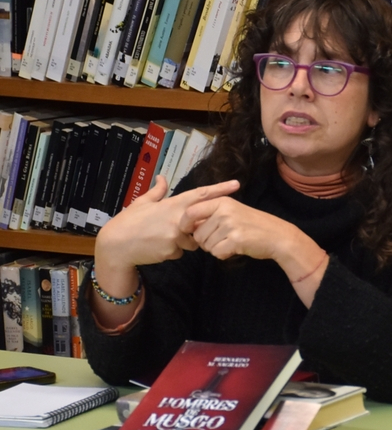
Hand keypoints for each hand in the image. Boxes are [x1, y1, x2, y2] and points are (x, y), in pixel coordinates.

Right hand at [95, 176, 240, 268]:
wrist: (116, 246)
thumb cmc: (128, 222)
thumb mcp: (141, 203)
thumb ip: (157, 191)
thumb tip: (162, 177)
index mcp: (172, 205)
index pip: (201, 194)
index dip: (219, 189)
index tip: (236, 185)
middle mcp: (178, 219)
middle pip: (201, 222)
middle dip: (196, 225)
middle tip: (174, 226)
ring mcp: (176, 237)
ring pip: (192, 240)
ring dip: (182, 240)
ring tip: (160, 236)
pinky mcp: (172, 251)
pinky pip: (181, 252)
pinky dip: (173, 250)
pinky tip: (157, 246)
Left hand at [179, 196, 301, 262]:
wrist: (277, 235)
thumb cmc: (253, 224)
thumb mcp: (233, 211)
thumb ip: (212, 214)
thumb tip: (189, 225)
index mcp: (222, 202)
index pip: (191, 212)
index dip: (185, 224)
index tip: (188, 231)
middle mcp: (224, 211)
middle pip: (197, 233)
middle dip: (205, 241)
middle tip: (220, 240)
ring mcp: (230, 225)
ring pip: (206, 245)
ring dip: (215, 248)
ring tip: (230, 243)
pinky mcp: (236, 240)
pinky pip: (217, 253)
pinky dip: (223, 254)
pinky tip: (234, 249)